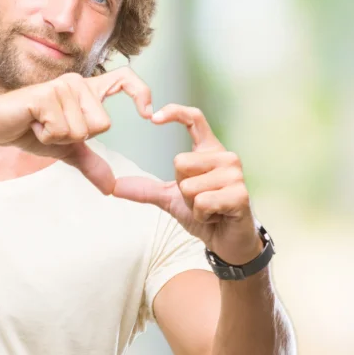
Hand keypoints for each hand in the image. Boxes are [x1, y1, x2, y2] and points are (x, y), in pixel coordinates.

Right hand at [0, 67, 152, 194]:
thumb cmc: (32, 131)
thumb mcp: (68, 151)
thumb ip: (92, 164)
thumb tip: (112, 187)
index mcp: (88, 91)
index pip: (125, 78)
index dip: (141, 92)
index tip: (149, 114)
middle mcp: (78, 83)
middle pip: (102, 125)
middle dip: (77, 138)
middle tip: (53, 128)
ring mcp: (62, 86)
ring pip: (81, 131)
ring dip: (58, 138)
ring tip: (41, 125)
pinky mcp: (45, 95)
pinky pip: (62, 130)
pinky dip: (46, 136)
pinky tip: (33, 124)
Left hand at [111, 104, 261, 264]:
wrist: (227, 242)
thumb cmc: (205, 215)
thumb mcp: (171, 199)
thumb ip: (146, 189)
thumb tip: (114, 187)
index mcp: (210, 151)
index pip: (194, 119)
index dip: (174, 112)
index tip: (153, 117)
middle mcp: (226, 157)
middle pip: (180, 162)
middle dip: (181, 189)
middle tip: (199, 200)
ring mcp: (235, 175)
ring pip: (189, 186)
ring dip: (193, 206)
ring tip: (209, 209)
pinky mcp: (239, 195)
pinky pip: (202, 202)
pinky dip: (201, 215)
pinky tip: (215, 217)